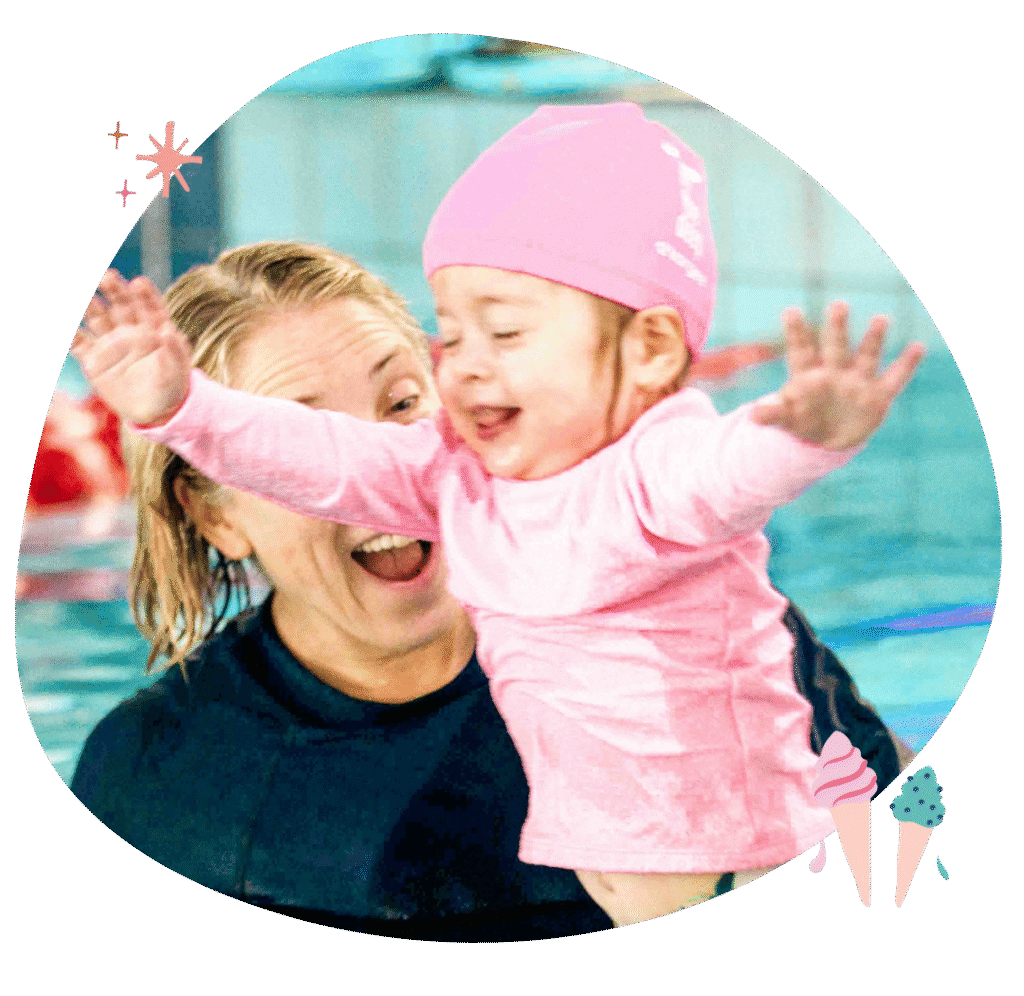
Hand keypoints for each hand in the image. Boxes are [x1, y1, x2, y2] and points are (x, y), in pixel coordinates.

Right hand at [71, 270, 191, 427]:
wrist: (155, 411)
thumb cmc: (172, 387)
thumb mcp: (178, 371)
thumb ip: (174, 351)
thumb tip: (168, 331)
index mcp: (154, 329)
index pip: (149, 307)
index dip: (144, 294)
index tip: (138, 284)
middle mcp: (130, 331)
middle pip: (120, 305)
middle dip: (113, 290)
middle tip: (106, 276)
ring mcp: (111, 344)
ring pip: (97, 317)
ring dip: (87, 303)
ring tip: (79, 289)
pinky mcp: (94, 360)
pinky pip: (77, 343)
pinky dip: (68, 333)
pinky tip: (63, 322)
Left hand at [750, 302, 924, 449]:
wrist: (826, 439)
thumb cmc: (802, 420)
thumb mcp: (786, 420)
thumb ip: (772, 415)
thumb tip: (753, 415)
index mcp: (808, 374)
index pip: (800, 350)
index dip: (795, 332)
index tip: (789, 310)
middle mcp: (834, 371)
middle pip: (835, 347)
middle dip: (837, 328)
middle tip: (838, 305)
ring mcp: (857, 381)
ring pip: (866, 356)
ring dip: (874, 339)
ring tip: (881, 319)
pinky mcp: (877, 396)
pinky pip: (894, 378)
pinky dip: (906, 364)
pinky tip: (917, 347)